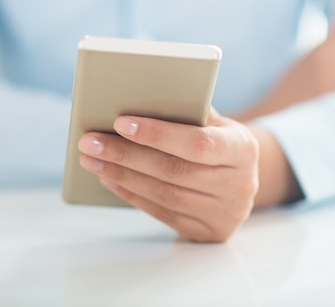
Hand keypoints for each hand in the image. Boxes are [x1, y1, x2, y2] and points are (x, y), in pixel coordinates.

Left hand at [78, 109, 259, 242]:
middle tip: (89, 142)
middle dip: (126, 155)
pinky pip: (162, 213)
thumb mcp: (216, 123)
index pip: (198, 143)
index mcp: (243, 149)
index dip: (158, 134)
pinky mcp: (207, 231)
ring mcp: (224, 213)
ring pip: (164, 194)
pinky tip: (110, 178)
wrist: (244, 179)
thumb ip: (188, 114)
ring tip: (92, 160)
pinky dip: (132, 194)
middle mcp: (239, 185)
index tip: (120, 123)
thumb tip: (136, 103)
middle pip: (174, 171)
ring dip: (122, 175)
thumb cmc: (220, 140)